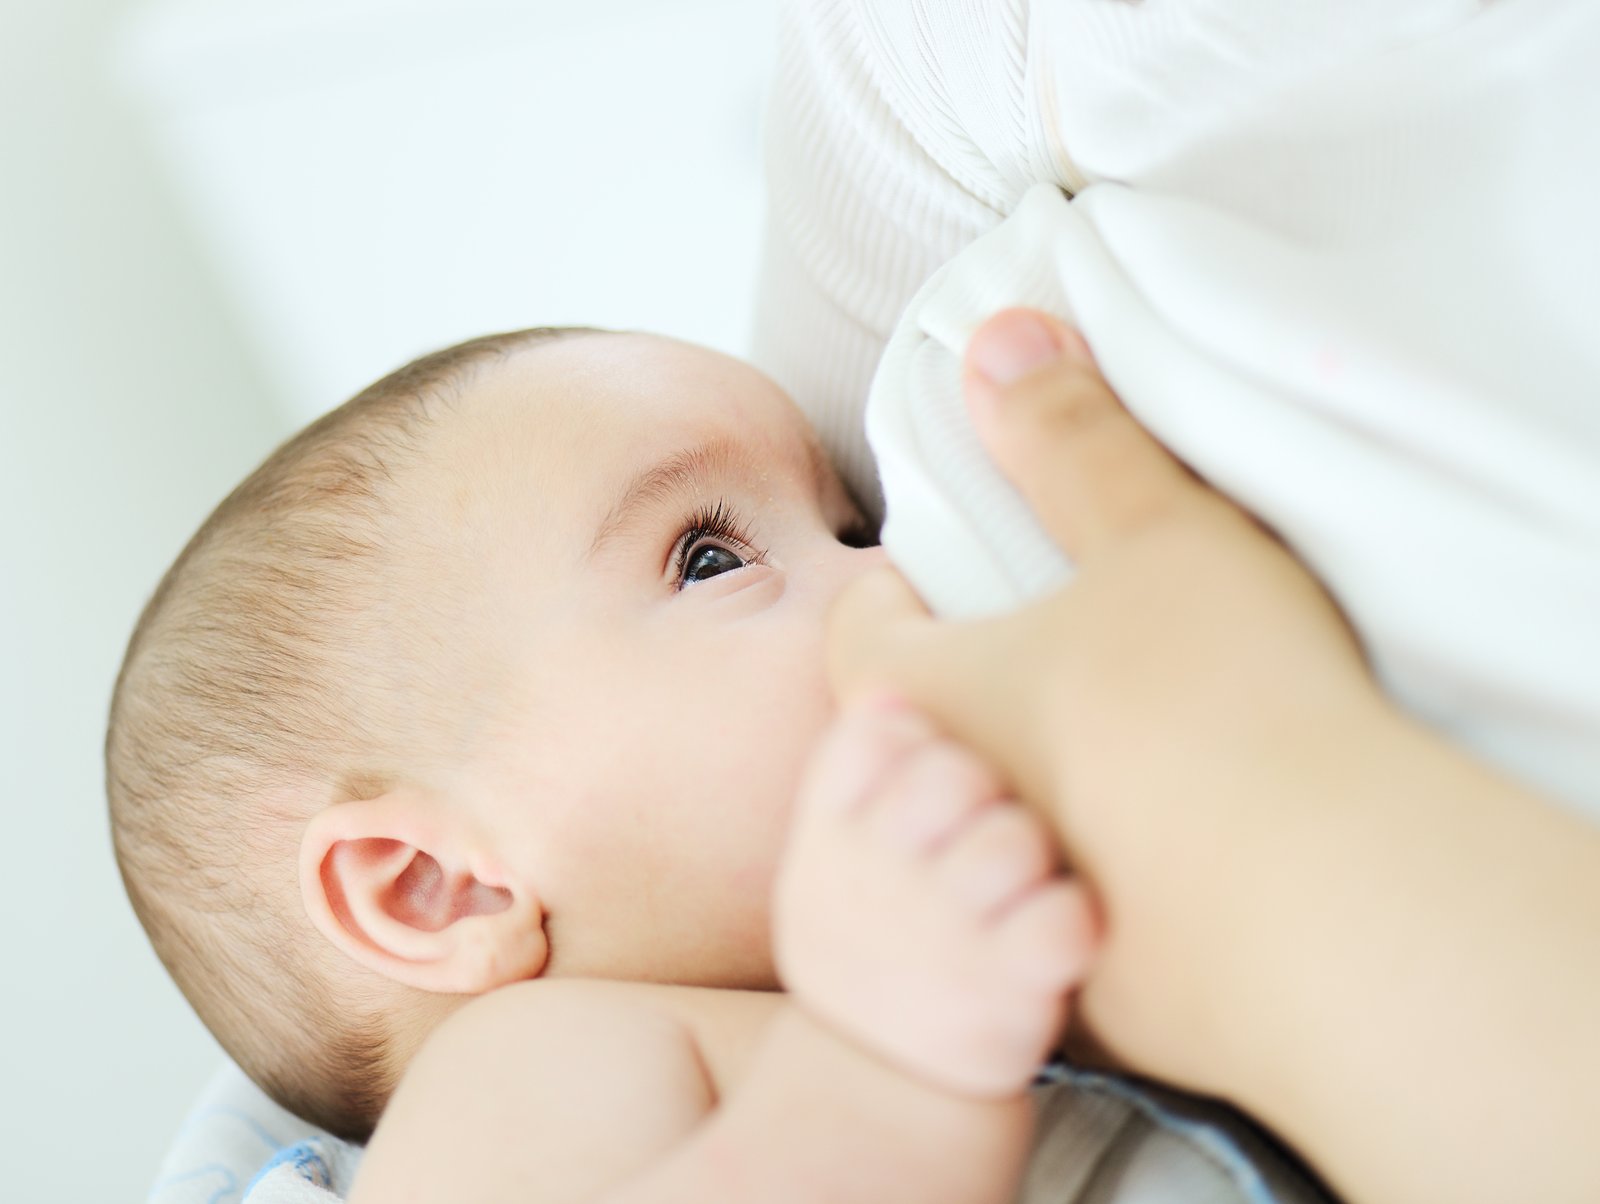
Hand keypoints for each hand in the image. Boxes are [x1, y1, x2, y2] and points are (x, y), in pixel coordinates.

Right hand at [773, 697, 1095, 1097]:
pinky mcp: (1012, 995)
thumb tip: (887, 691)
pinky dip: (1072, 920)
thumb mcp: (827, 860)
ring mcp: (945, 941)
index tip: (924, 789)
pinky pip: (1068, 917)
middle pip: (953, 773)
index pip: (877, 736)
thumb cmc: (871, 943)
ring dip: (1030, 856)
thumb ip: (852, 772)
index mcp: (828, 843)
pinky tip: (1050, 937)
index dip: (917, 743)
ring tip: (1014, 890)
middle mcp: (877, 885)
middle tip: (980, 835)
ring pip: (1016, 838)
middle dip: (981, 790)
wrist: (880, 1085)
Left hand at [827, 308, 1379, 1081]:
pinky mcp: (1107, 981)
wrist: (1318, 906)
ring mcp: (1024, 901)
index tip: (941, 564)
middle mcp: (953, 811)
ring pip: (1007, 817)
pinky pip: (1091, 894)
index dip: (891, 582)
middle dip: (970, 677)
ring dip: (1046, 772)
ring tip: (1129, 730)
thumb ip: (1072, 437)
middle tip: (1044, 639)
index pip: (858, 626)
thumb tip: (1001, 340)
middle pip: (927, 725)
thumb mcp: (1148, 533)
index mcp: (928, 695)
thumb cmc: (1209, 700)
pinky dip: (1122, 854)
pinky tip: (1194, 828)